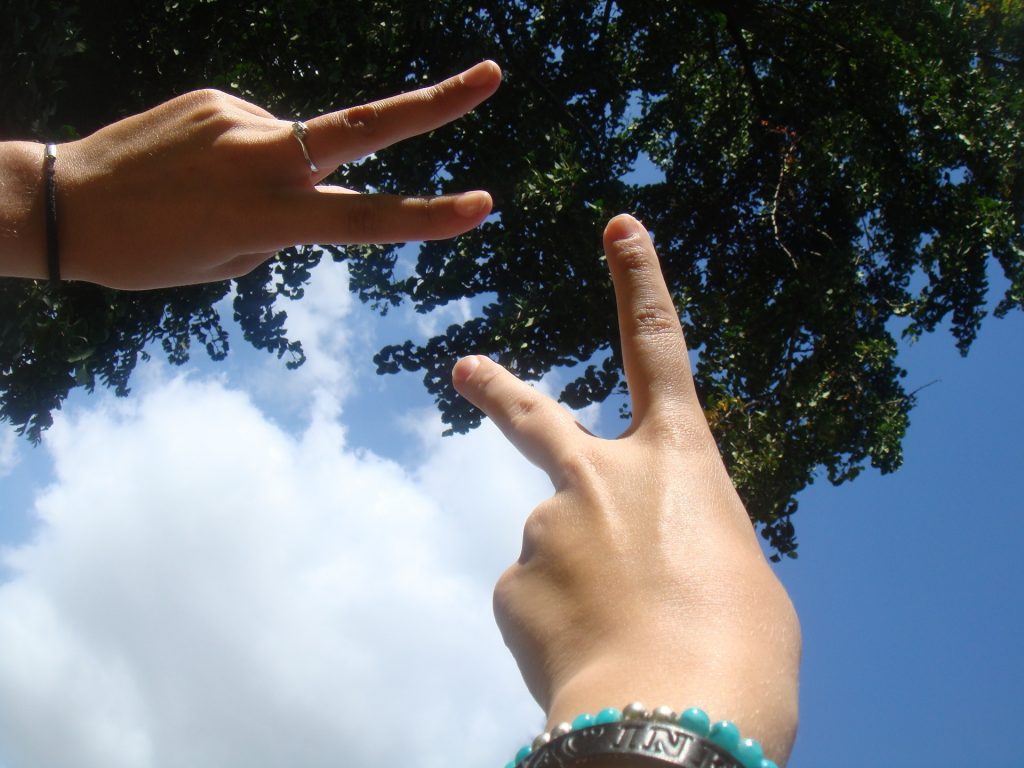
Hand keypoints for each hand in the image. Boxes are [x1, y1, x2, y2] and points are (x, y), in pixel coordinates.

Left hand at [41, 61, 500, 288]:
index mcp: (267, 215)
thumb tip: (305, 181)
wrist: (66, 200)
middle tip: (491, 76)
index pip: (366, 218)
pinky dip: (248, 154)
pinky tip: (202, 170)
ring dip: (280, 170)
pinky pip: (257, 129)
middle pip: (364, 125)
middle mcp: (262, 157)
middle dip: (436, 104)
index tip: (482, 205)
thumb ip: (283, 224)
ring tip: (211, 193)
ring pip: (295, 143)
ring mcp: (239, 117)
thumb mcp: (230, 262)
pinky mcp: (216, 96)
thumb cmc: (148, 252)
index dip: (429, 215)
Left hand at [452, 215, 799, 763]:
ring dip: (579, 590)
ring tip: (620, 641)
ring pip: (554, 551)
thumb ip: (681, 545)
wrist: (674, 720)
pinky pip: (534, 603)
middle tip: (465, 370)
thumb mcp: (737, 578)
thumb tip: (641, 564)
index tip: (618, 228)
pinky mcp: (510, 582)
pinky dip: (557, 630)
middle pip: (536, 416)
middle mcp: (603, 476)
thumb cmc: (738, 651)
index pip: (657, 348)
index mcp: (678, 462)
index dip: (639, 284)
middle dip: (499, 390)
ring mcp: (547, 524)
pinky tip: (588, 660)